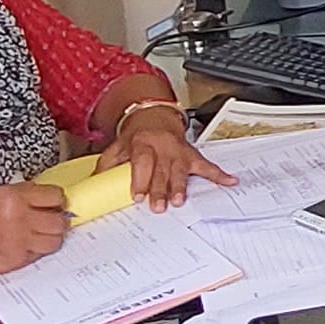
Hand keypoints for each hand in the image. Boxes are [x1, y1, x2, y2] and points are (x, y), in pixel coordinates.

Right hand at [0, 181, 71, 279]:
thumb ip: (16, 198)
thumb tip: (38, 202)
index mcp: (11, 195)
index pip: (54, 195)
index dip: (57, 201)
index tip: (55, 204)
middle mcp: (19, 215)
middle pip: (59, 219)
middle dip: (57, 221)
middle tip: (51, 222)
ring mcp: (20, 239)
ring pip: (55, 240)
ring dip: (51, 238)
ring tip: (41, 237)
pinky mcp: (17, 259)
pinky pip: (39, 255)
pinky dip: (36, 252)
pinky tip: (25, 248)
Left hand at [103, 100, 234, 210]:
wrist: (154, 116)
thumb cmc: (136, 135)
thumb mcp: (118, 145)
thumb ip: (108, 163)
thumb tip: (94, 183)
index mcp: (142, 143)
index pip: (142, 162)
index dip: (140, 179)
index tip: (138, 196)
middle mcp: (162, 147)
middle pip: (161, 170)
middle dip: (160, 189)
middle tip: (158, 207)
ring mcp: (179, 151)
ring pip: (180, 170)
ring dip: (180, 186)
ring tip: (179, 201)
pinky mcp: (191, 155)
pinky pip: (206, 165)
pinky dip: (219, 174)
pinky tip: (229, 182)